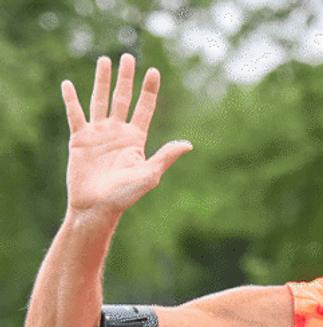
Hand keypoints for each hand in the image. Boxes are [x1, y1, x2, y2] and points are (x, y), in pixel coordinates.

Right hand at [61, 54, 191, 218]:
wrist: (97, 207)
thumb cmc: (125, 195)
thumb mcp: (149, 175)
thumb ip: (165, 157)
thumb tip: (188, 144)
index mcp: (136, 139)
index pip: (145, 108)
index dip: (149, 90)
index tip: (153, 72)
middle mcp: (118, 132)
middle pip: (123, 98)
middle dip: (126, 78)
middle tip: (128, 57)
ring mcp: (98, 134)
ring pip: (100, 100)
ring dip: (102, 81)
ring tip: (104, 60)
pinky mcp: (79, 139)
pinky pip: (75, 115)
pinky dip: (71, 100)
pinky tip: (68, 84)